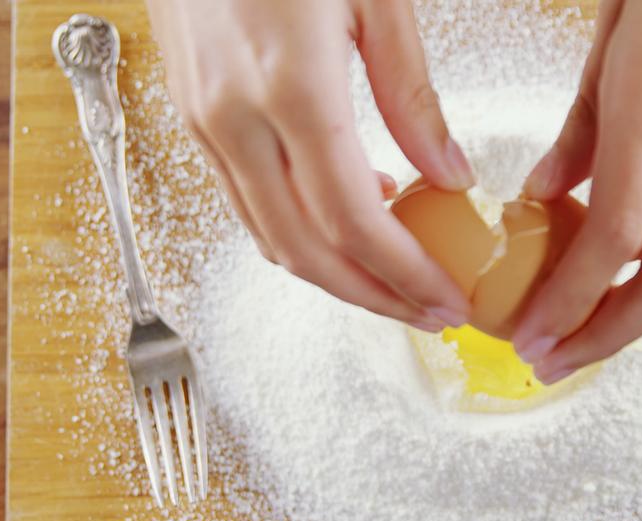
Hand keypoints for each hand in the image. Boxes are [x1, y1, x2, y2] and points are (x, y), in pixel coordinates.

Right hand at [146, 0, 475, 331]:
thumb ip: (412, 96)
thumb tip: (449, 175)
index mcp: (291, 88)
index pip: (354, 221)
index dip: (404, 274)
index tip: (447, 297)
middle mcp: (236, 119)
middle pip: (308, 252)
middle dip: (375, 297)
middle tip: (429, 310)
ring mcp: (204, 124)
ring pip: (270, 240)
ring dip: (336, 278)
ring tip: (394, 284)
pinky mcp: (192, 119)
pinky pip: (246, 206)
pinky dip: (298, 236)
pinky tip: (344, 226)